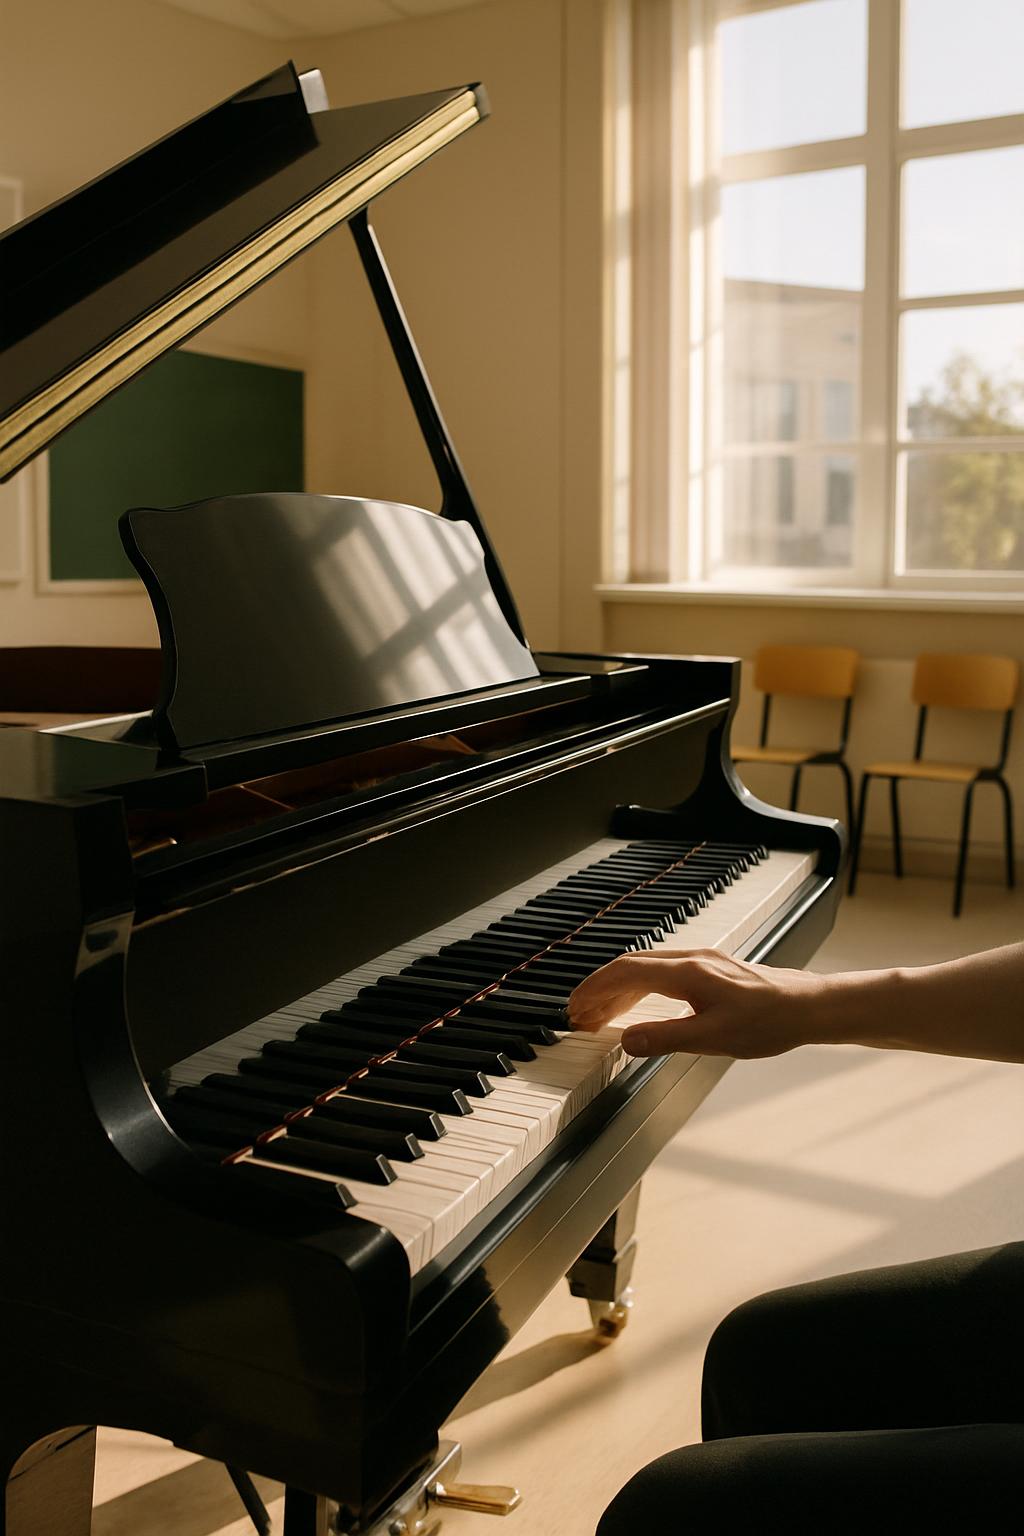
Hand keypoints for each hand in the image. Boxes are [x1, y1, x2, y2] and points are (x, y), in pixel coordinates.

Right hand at [566, 948, 828, 1058]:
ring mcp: (701, 962)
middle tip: (579, 1016)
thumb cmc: (767, 1021)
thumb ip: (664, 1039)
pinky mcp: (710, 971)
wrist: (807, 1007)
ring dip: (619, 991)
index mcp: (686, 972)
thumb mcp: (712, 1038)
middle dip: (601, 991)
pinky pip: (662, 974)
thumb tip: (625, 1041)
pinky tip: (638, 1009)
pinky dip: (640, 991)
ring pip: (646, 970)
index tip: (574, 1006)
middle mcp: (690, 959)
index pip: (625, 972)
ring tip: (600, 1017)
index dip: (595, 989)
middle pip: (631, 968)